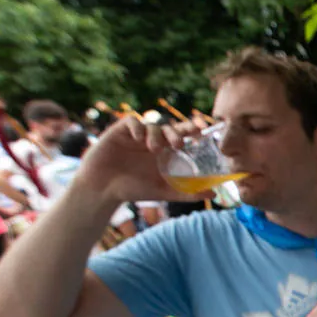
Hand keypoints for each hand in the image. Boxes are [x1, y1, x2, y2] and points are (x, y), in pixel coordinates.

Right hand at [69, 117, 208, 203]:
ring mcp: (137, 136)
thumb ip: (187, 193)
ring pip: (152, 125)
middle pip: (170, 128)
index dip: (192, 131)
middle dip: (177, 131)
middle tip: (179, 143)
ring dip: (156, 134)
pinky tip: (139, 138)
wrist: (103, 189)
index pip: (182, 137)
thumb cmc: (133, 189)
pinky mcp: (119, 132)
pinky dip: (138, 126)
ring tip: (154, 148)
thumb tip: (214, 195)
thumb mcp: (163, 191)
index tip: (202, 132)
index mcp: (165, 152)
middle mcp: (153, 141)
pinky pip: (132, 122)